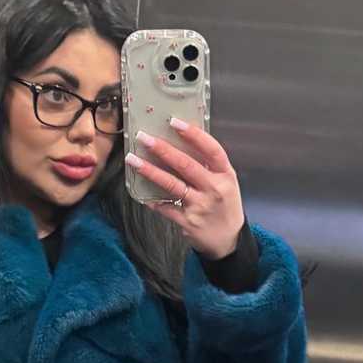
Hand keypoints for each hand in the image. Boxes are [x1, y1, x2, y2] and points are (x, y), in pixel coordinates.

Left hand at [126, 119, 245, 260]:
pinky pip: (165, 207)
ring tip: (133, 160)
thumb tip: (183, 140)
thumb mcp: (226, 182)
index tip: (175, 122)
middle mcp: (214, 189)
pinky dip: (152, 199)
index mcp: (225, 175)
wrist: (229, 240)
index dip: (194, 135)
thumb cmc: (225, 205)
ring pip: (172, 185)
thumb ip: (209, 165)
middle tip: (144, 137)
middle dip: (163, 149)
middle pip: (186, 165)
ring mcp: (200, 206)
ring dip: (150, 171)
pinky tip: (140, 192)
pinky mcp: (188, 222)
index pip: (212, 150)